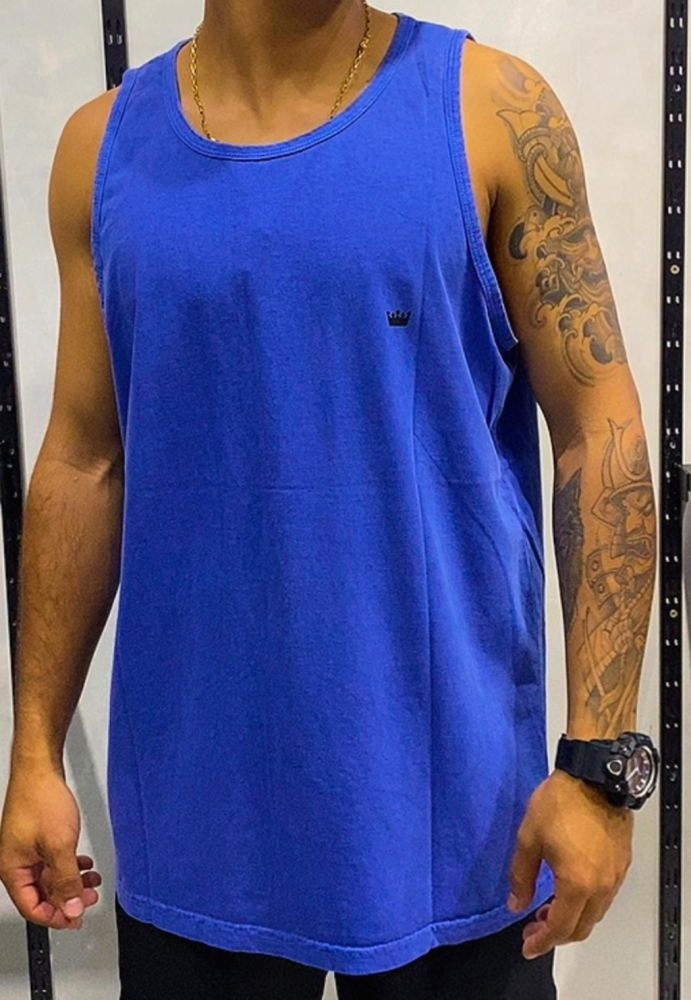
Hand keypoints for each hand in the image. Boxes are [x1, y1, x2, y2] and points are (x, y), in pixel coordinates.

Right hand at [0, 764, 101, 928]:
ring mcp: (26, 850)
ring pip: (49, 877)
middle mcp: (16, 862)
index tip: (76, 918)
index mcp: (12, 869)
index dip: (55, 916)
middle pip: (41, 894)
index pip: (31, 907)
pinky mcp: (36, 838)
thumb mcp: (59, 846)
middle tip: (89, 898)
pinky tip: (83, 864)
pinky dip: (69, 866)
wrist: (40, 769)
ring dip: (72, 881)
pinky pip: (52, 861)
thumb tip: (71, 908)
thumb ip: (66, 880)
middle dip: (68, 898)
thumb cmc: (41, 800)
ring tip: (92, 880)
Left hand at [506, 767, 632, 959]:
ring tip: (548, 909)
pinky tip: (570, 890)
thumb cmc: (558, 804)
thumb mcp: (528, 838)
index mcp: (577, 884)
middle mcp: (601, 887)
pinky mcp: (622, 862)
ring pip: (595, 913)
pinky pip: (605, 896)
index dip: (541, 941)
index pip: (560, 928)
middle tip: (534, 929)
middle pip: (581, 927)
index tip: (527, 945)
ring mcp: (615, 876)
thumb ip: (521, 876)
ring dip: (573, 919)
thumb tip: (516, 905)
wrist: (593, 776)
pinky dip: (587, 903)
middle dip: (556, 934)